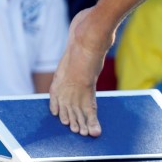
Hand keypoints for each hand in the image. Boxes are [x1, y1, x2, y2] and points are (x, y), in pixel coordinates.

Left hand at [49, 9, 113, 136]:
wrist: (90, 29)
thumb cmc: (89, 26)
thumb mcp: (85, 34)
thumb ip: (90, 40)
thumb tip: (102, 37)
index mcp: (64, 68)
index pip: (59, 93)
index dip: (61, 106)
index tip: (63, 117)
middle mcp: (67, 79)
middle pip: (67, 104)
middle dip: (72, 118)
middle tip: (77, 131)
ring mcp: (75, 83)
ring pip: (77, 109)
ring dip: (82, 123)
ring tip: (84, 134)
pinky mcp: (85, 86)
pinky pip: (89, 107)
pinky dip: (92, 120)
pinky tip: (93, 130)